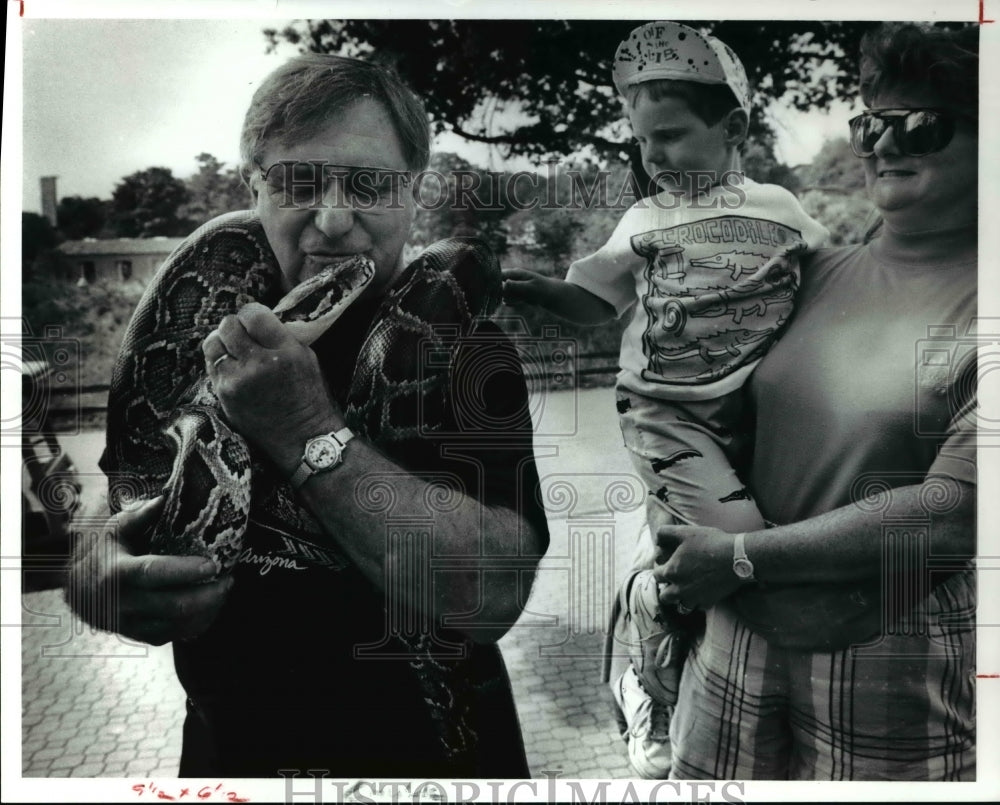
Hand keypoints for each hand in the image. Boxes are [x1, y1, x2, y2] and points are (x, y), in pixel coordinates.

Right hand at [64, 497, 232, 645]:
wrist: (77, 592)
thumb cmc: (101, 555)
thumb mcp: (112, 531)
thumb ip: (138, 515)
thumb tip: (163, 498)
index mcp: (117, 573)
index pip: (154, 573)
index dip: (185, 571)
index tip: (213, 565)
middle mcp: (124, 603)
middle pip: (174, 606)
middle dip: (208, 595)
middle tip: (228, 579)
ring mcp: (132, 624)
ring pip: (178, 625)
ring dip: (208, 610)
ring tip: (224, 590)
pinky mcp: (141, 636)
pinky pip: (175, 636)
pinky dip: (198, 623)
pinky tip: (212, 607)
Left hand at [203, 302, 342, 472]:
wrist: (304, 441)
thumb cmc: (310, 398)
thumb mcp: (308, 358)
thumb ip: (281, 336)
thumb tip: (258, 320)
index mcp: (285, 351)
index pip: (252, 313)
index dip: (252, 314)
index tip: (256, 321)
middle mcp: (258, 364)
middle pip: (228, 325)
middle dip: (235, 327)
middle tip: (244, 336)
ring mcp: (237, 382)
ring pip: (212, 344)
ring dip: (223, 344)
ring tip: (236, 353)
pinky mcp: (224, 397)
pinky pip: (212, 367)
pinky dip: (221, 365)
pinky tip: (235, 372)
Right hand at [501, 268, 550, 305]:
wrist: (549, 295)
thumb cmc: (541, 288)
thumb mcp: (529, 287)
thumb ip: (516, 286)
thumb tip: (504, 284)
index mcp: (515, 272)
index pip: (499, 275)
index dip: (496, 283)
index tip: (501, 292)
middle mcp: (512, 278)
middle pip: (499, 286)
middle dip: (505, 293)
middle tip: (517, 296)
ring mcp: (512, 286)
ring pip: (502, 294)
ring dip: (510, 298)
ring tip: (522, 298)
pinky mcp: (513, 294)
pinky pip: (507, 300)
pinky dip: (512, 302)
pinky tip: (521, 300)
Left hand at [652, 524, 740, 611]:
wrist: (737, 558)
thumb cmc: (710, 543)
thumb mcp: (684, 532)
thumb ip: (665, 533)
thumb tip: (657, 538)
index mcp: (671, 572)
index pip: (656, 575)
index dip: (660, 569)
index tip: (668, 565)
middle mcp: (679, 589)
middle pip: (665, 596)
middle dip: (667, 589)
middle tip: (675, 581)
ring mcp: (694, 598)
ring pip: (681, 607)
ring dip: (681, 600)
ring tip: (686, 591)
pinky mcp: (709, 602)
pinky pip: (699, 608)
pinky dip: (698, 602)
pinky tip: (702, 593)